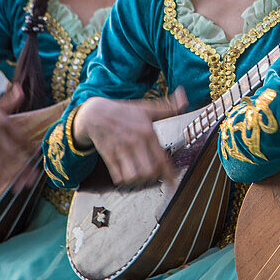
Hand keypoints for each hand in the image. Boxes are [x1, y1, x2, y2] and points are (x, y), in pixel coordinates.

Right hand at [0, 85, 37, 185]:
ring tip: (21, 186)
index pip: (20, 137)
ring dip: (11, 175)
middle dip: (24, 166)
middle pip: (12, 153)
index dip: (30, 148)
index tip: (40, 157)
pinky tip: (1, 184)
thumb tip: (21, 88)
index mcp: (3, 122)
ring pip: (0, 162)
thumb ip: (11, 100)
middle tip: (35, 178)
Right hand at [72, 87, 187, 187]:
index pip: (162, 158)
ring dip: (140, 180)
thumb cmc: (124, 112)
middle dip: (155, 177)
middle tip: (157, 176)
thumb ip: (169, 106)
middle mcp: (135, 143)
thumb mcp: (148, 108)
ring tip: (144, 176)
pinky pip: (118, 177)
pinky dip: (125, 180)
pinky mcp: (108, 157)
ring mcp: (120, 151)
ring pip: (134, 176)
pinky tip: (129, 174)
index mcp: (147, 132)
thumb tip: (184, 95)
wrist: (95, 113)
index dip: (170, 174)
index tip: (174, 184)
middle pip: (149, 172)